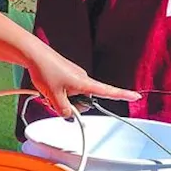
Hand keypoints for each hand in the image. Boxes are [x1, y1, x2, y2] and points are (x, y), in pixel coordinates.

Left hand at [24, 45, 138, 117]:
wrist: (34, 55)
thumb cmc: (46, 71)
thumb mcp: (53, 97)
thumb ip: (63, 110)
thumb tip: (69, 116)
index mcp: (84, 83)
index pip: (108, 91)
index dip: (123, 95)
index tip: (136, 97)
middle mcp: (83, 79)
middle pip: (85, 101)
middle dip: (72, 105)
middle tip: (56, 100)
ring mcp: (75, 77)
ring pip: (73, 96)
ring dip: (62, 99)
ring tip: (49, 91)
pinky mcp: (67, 75)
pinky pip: (66, 90)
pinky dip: (58, 93)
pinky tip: (47, 87)